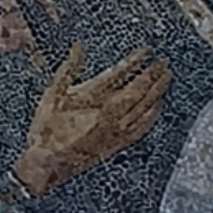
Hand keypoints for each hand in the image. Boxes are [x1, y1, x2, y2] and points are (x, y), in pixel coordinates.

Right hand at [14, 44, 169, 197]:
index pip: (121, 73)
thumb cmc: (46, 130)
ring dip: (157, 90)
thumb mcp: (51, 95)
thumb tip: (78, 47)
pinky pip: (143, 126)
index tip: (147, 51)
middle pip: (139, 89)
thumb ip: (68, 69)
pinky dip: (153, 114)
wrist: (46, 166)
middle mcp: (109, 113)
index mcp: (93, 98)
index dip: (136, 60)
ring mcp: (116, 130)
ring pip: (144, 106)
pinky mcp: (118, 144)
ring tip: (166, 77)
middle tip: (163, 62)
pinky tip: (158, 106)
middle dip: (153, 73)